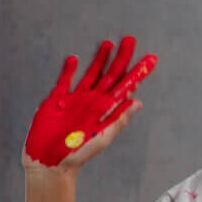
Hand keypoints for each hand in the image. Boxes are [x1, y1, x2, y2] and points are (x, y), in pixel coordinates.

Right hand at [25, 36, 157, 168]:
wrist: (50, 162)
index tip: (151, 59)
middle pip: (110, 74)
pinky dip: (68, 70)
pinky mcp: (55, 100)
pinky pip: (64, 81)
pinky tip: (74, 58)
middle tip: (130, 39)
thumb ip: (118, 119)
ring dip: (99, 59)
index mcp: (107, 110)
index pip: (126, 86)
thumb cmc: (79, 154)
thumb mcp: (103, 137)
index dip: (138, 73)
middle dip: (121, 58)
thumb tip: (138, 102)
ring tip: (108, 43)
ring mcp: (75, 99)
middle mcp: (93, 101)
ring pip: (90, 74)